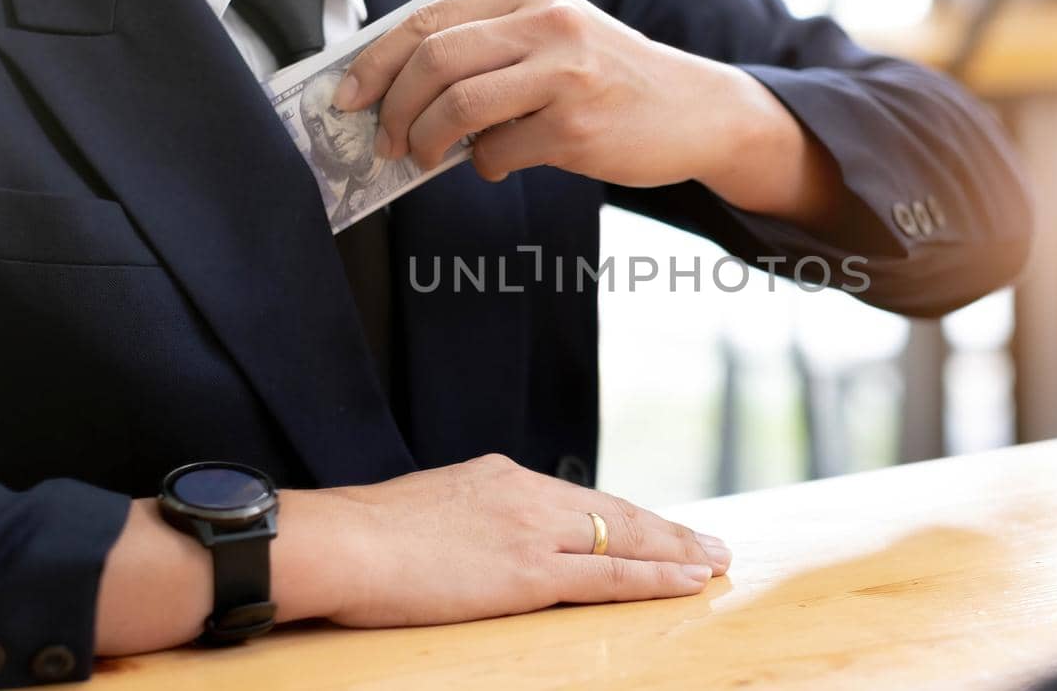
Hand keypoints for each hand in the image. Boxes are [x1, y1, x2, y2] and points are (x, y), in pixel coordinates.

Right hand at [300, 454, 729, 627]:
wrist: (340, 542)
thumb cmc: (361, 537)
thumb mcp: (424, 509)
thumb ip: (462, 520)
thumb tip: (468, 540)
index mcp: (499, 476)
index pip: (577, 500)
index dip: (623, 519)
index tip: (654, 528)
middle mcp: (526, 495)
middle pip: (615, 513)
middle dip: (668, 529)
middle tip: (712, 541)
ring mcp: (533, 532)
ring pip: (626, 541)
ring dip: (678, 551)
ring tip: (717, 561)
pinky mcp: (531, 572)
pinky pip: (612, 577)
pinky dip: (657, 579)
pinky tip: (689, 580)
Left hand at [332, 0, 843, 229]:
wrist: (694, 109)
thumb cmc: (609, 79)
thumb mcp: (552, 36)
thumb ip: (487, 48)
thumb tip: (397, 89)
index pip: (427, 21)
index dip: (375, 62)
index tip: (348, 97)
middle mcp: (548, 21)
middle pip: (433, 60)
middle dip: (394, 109)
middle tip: (385, 142)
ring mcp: (565, 72)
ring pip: (458, 106)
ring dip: (427, 141)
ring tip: (427, 158)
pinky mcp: (578, 126)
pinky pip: (498, 153)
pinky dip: (485, 165)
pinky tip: (501, 162)